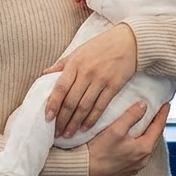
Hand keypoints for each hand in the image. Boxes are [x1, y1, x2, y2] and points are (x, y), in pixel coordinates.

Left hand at [42, 23, 137, 137]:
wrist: (130, 41)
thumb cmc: (102, 45)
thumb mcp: (79, 50)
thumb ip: (62, 64)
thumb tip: (45, 74)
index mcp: (75, 63)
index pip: (60, 88)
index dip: (53, 104)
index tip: (47, 118)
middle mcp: (86, 72)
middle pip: (71, 101)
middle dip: (62, 119)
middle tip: (56, 133)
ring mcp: (101, 80)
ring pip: (84, 106)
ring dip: (75, 123)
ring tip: (68, 134)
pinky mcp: (114, 85)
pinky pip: (100, 106)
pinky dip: (92, 119)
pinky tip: (85, 128)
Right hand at [87, 102, 168, 175]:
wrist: (83, 171)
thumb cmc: (98, 152)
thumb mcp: (115, 129)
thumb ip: (131, 116)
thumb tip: (144, 106)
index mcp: (143, 149)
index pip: (158, 128)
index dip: (162, 115)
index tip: (166, 104)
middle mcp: (143, 160)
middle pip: (154, 138)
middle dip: (156, 124)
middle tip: (158, 111)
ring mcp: (135, 166)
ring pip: (146, 146)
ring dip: (148, 133)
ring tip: (147, 122)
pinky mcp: (126, 169)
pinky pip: (139, 153)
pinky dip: (140, 142)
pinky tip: (134, 137)